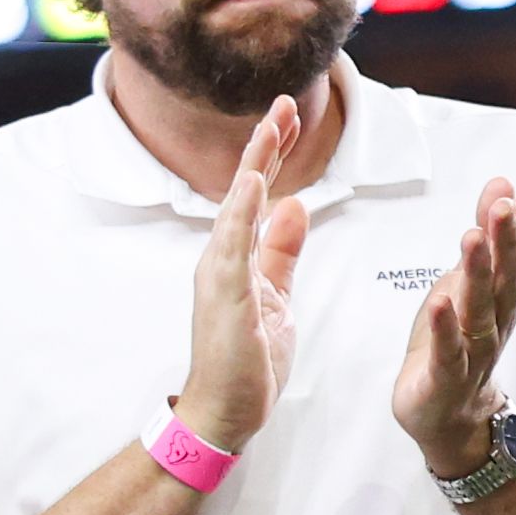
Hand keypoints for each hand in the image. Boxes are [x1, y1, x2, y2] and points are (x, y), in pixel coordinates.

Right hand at [177, 95, 316, 452]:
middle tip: (287, 101)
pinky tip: (253, 183)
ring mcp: (220, 274)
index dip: (272, 153)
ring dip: (256, 164)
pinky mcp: (225, 296)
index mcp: (238, 256)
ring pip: (238, 206)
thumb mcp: (277, 294)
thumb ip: (283, 250)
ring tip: (273, 125)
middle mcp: (223, 256)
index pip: (257, 193)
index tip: (289, 115)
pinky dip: (242, 212)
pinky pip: (233, 246)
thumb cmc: (247, 359)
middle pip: (246, 188)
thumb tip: (295, 204)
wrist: (224, 413)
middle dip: (266, 143)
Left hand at [396, 176, 515, 478]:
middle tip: (507, 205)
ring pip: (481, 312)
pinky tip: (440, 303)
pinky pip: (449, 353)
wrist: (447, 416)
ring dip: (479, 275)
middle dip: (508, 242)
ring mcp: (473, 354)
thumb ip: (486, 235)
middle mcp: (496, 324)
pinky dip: (445, 329)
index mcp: (503, 300)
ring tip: (472, 238)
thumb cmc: (457, 340)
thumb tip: (504, 182)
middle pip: (508, 282)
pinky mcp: (445, 380)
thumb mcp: (467, 281)